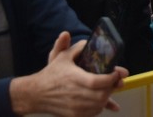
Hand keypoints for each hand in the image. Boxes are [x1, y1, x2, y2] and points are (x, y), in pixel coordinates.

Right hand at [11, 32, 127, 115]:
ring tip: (108, 88)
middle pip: (102, 94)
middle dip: (112, 87)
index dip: (111, 78)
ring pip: (99, 105)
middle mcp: (75, 94)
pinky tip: (101, 99)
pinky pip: (93, 113)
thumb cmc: (51, 74)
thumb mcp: (62, 56)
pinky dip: (100, 106)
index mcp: (74, 78)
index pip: (97, 81)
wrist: (36, 94)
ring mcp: (75, 107)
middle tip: (115, 80)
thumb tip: (89, 42)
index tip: (116, 72)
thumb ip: (77, 47)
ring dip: (107, 97)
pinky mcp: (74, 115)